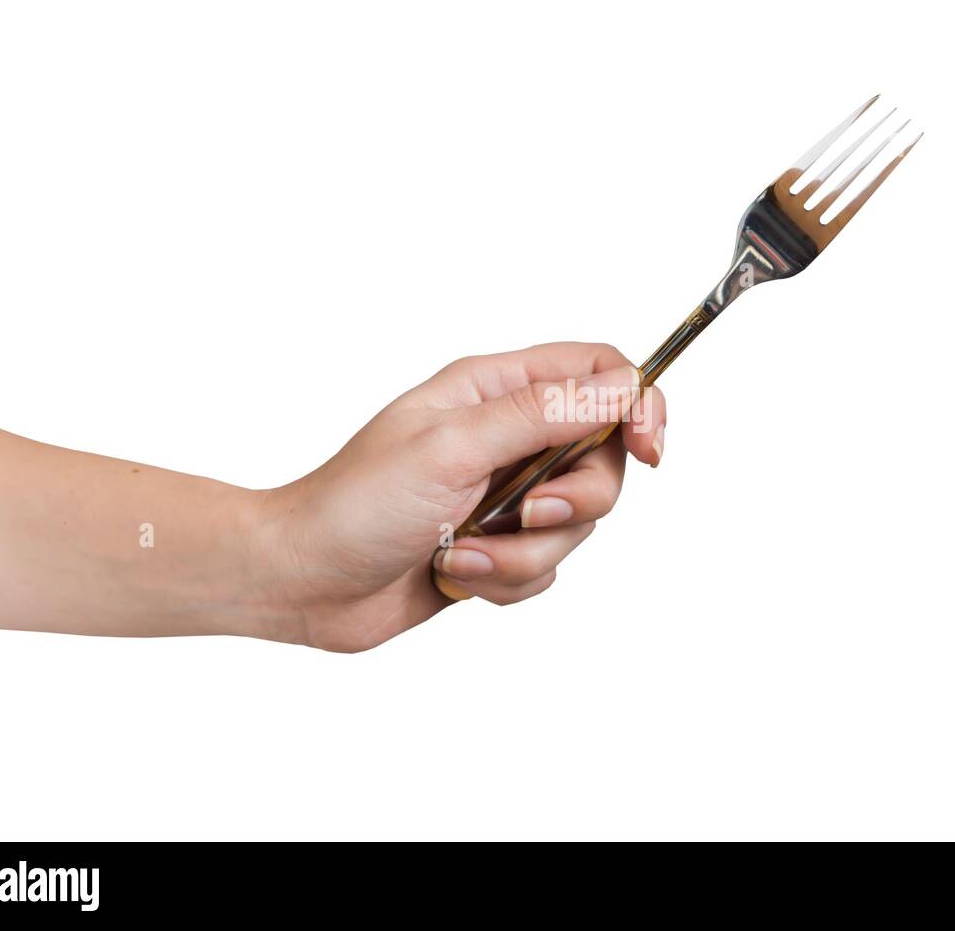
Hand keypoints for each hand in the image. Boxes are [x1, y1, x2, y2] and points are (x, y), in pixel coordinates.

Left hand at [258, 342, 665, 651]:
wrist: (303, 582)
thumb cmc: (354, 503)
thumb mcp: (452, 446)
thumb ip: (541, 415)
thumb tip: (621, 386)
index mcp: (494, 390)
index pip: (598, 373)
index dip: (638, 405)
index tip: (650, 449)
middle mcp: (507, 437)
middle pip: (603, 457)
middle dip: (573, 500)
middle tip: (526, 512)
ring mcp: (505, 494)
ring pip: (576, 524)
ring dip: (523, 552)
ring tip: (463, 551)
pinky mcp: (500, 547)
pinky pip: (547, 568)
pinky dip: (506, 579)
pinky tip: (455, 571)